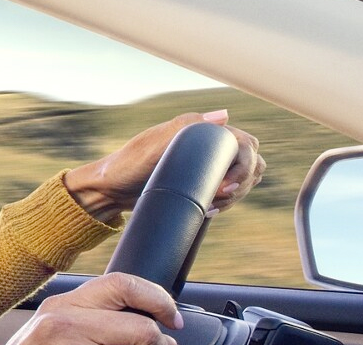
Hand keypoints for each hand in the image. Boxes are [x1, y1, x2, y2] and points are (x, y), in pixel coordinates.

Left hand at [65, 110, 264, 221]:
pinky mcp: (202, 184)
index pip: (246, 145)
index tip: (226, 187)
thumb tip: (224, 115)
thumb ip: (185, 127)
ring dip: (235, 196)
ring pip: (245, 180)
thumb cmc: (127, 164)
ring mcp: (207, 166)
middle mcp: (209, 147)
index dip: (243, 167)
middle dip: (241, 184)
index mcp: (203, 132)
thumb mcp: (153, 145)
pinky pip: (230, 193)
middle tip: (215, 199)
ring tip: (209, 207)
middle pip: (252, 163)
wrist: (110, 190)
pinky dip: (226, 203)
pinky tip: (208, 210)